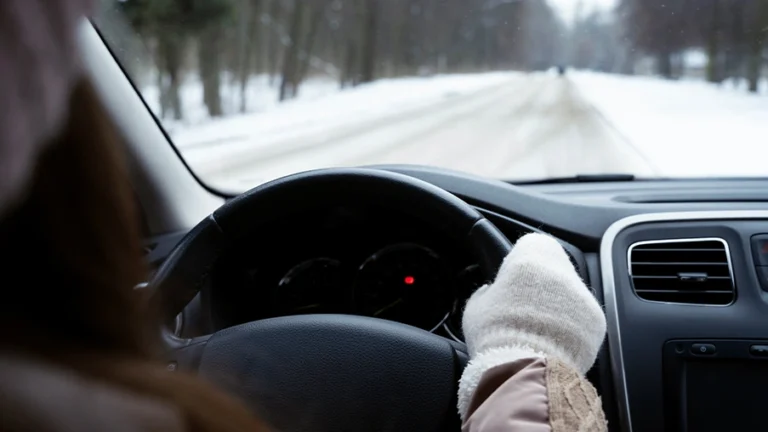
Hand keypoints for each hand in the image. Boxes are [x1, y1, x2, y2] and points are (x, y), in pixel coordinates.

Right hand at [458, 233, 605, 416]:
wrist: (525, 368)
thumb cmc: (495, 333)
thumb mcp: (477, 306)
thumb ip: (487, 291)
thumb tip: (490, 292)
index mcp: (532, 255)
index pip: (530, 244)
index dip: (519, 262)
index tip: (511, 280)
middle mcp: (563, 269)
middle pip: (554, 267)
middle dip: (542, 284)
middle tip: (524, 307)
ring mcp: (584, 295)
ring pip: (571, 293)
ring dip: (559, 305)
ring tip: (539, 328)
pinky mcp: (598, 321)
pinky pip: (583, 318)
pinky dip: (572, 326)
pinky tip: (554, 341)